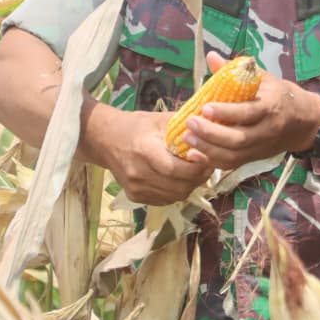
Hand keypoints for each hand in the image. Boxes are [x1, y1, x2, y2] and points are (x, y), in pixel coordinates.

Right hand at [88, 108, 211, 204]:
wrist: (106, 140)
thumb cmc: (138, 126)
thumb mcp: (161, 120)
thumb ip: (186, 126)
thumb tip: (213, 127)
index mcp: (145, 151)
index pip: (175, 169)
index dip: (196, 167)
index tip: (207, 158)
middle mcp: (138, 173)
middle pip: (178, 186)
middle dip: (198, 177)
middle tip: (207, 166)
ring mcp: (135, 188)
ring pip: (175, 196)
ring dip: (190, 186)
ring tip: (196, 171)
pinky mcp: (135, 196)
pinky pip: (165, 200)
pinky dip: (177, 191)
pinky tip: (180, 178)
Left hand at [178, 52, 319, 168]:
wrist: (303, 121)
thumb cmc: (279, 95)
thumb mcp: (264, 79)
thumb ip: (236, 70)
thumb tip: (211, 56)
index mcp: (271, 106)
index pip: (247, 112)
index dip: (225, 112)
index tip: (204, 107)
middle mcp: (267, 130)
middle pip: (238, 139)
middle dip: (211, 133)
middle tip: (190, 122)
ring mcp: (261, 146)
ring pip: (233, 155)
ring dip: (208, 148)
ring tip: (188, 137)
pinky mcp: (254, 157)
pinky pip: (232, 164)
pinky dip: (212, 161)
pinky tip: (195, 153)